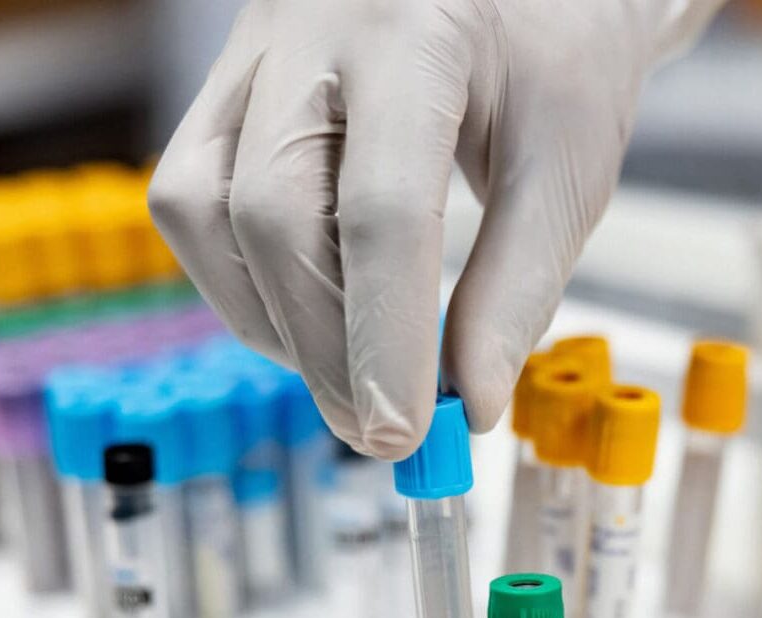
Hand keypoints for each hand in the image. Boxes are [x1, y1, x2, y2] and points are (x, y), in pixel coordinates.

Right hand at [150, 0, 723, 456]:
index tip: (406, 433)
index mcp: (417, 30)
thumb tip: (467, 409)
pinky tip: (314, 318)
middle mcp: (310, 26)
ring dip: (272, 321)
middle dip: (324, 346)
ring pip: (203, 208)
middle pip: (271, 212)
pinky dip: (246, 282)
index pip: (382, 208)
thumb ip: (518, 289)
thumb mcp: (568, 165)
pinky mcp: (228, 82)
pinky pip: (193, 197)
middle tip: (384, 432)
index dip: (386, 337)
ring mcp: (252, 48)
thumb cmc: (557, 50)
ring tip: (352, 377)